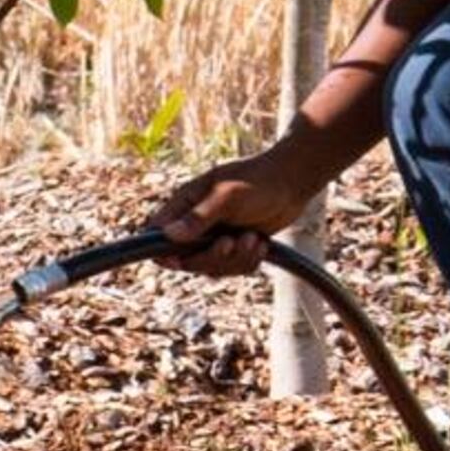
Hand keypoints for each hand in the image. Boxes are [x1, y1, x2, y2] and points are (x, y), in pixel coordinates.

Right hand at [149, 141, 318, 275]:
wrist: (293, 183)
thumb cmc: (259, 181)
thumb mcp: (228, 196)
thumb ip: (199, 217)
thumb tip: (169, 235)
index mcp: (185, 203)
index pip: (156, 233)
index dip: (162, 251)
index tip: (178, 260)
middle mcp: (196, 222)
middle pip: (186, 260)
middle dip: (212, 257)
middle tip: (231, 242)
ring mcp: (215, 236)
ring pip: (212, 268)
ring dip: (236, 259)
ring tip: (253, 238)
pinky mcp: (234, 247)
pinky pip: (232, 269)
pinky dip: (248, 261)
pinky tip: (260, 243)